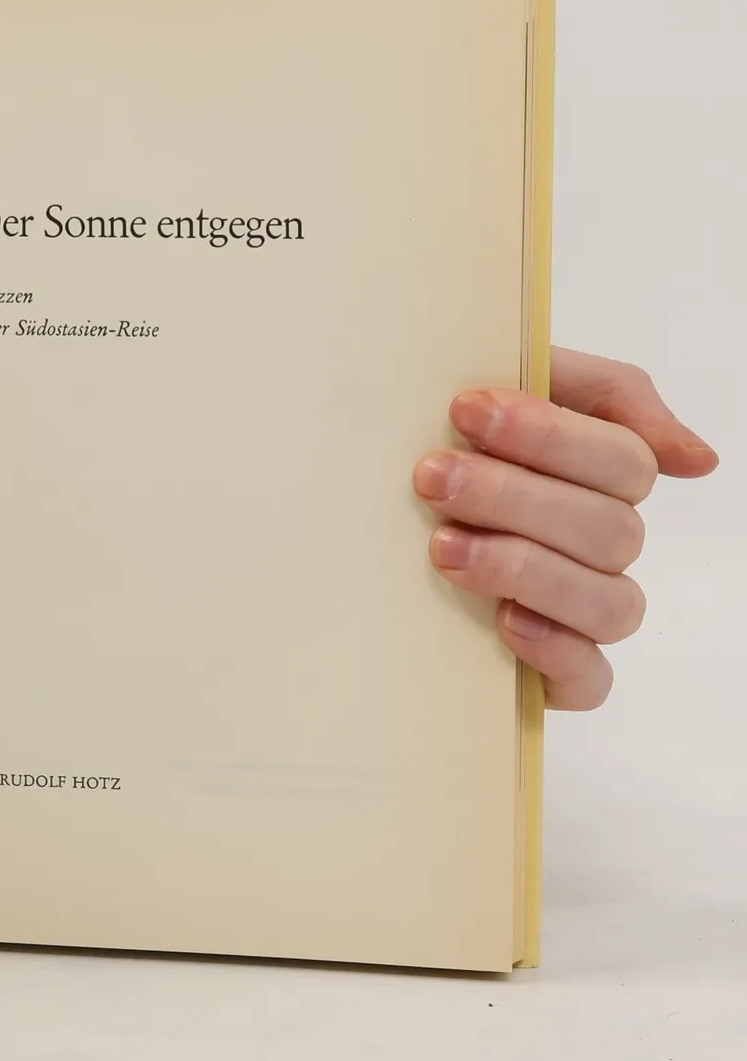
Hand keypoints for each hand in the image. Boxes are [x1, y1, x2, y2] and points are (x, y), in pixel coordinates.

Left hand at [414, 347, 716, 710]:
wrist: (359, 498)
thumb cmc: (446, 441)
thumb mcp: (511, 382)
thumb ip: (607, 395)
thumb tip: (700, 461)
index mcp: (604, 477)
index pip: (622, 460)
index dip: (550, 435)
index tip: (465, 409)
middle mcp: (603, 546)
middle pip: (609, 529)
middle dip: (513, 496)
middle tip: (431, 476)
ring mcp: (583, 611)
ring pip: (609, 603)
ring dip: (524, 568)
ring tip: (442, 545)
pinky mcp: (556, 671)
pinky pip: (589, 678)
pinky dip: (555, 649)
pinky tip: (503, 619)